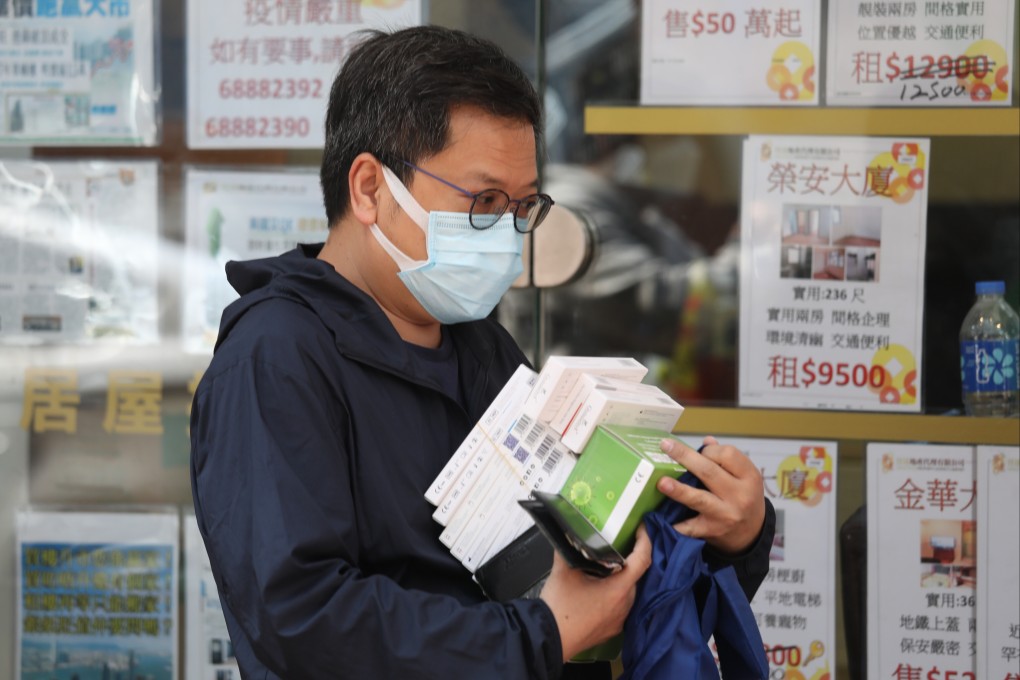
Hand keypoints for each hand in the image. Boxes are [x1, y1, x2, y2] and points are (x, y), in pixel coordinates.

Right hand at [539, 526, 651, 660]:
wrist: (548, 638)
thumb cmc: (559, 606)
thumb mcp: (564, 571)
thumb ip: (570, 548)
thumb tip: (569, 533)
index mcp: (618, 589)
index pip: (642, 561)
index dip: (645, 542)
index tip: (641, 530)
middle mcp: (625, 605)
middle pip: (634, 576)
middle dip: (627, 561)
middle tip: (615, 547)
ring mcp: (620, 620)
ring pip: (627, 592)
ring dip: (620, 579)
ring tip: (604, 569)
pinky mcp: (612, 629)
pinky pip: (620, 607)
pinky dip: (614, 595)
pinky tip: (598, 591)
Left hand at [656, 436, 764, 554]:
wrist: (752, 532)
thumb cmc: (744, 497)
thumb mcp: (743, 477)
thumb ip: (725, 459)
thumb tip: (707, 441)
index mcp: (749, 476)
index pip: (727, 454)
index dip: (709, 450)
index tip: (699, 451)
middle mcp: (739, 495)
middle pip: (708, 472)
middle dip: (685, 457)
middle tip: (665, 446)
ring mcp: (725, 514)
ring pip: (699, 498)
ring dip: (679, 490)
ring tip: (662, 482)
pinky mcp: (712, 530)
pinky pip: (691, 526)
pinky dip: (676, 524)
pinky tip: (662, 519)